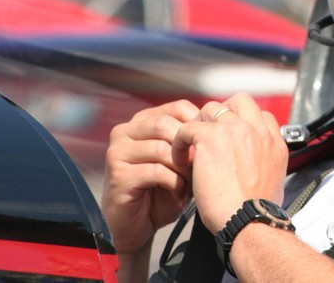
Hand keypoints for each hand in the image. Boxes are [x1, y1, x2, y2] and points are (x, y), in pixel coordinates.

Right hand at [102, 100, 198, 256]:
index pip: (178, 107)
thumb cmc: (162, 190)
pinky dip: (174, 182)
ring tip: (192, 181)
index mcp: (143, 121)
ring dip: (182, 166)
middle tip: (203, 165)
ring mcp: (118, 152)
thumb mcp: (180, 159)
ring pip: (161, 148)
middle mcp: (125, 131)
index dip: (199, 124)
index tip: (213, 144)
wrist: (138, 226)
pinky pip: (155, 171)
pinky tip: (179, 191)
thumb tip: (215, 126)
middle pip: (167, 124)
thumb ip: (190, 140)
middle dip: (189, 145)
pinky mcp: (118, 175)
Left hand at [172, 92, 288, 233]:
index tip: (231, 136)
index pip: (261, 115)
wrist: (249, 221)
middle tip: (210, 133)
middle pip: (239, 101)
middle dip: (223, 112)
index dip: (243, 122)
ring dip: (200, 124)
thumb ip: (264, 163)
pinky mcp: (211, 138)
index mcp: (274, 142)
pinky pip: (188, 127)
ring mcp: (236, 131)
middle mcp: (257, 131)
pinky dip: (180, 140)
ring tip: (192, 144)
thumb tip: (254, 167)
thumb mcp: (274, 181)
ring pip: (211, 108)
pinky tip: (180, 156)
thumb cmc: (257, 213)